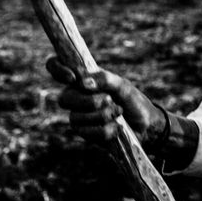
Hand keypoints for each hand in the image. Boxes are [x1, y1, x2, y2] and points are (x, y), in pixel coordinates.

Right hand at [45, 58, 166, 145]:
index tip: (72, 77)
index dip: (57, 69)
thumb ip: (104, 79)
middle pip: (64, 99)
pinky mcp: (86, 133)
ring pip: (76, 118)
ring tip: (118, 113)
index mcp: (82, 79)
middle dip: (89, 102)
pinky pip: (86, 132)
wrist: (145, 125)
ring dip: (102, 116)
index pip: (56, 67)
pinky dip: (105, 130)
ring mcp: (79, 116)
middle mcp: (76, 96)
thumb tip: (82, 82)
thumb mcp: (122, 85)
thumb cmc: (132, 100)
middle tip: (109, 100)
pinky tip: (117, 127)